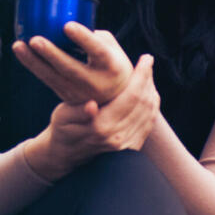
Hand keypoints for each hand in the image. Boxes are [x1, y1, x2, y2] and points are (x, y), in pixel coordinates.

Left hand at [12, 23, 132, 104]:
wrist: (115, 98)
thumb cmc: (112, 63)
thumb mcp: (112, 48)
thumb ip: (93, 35)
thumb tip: (67, 22)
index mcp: (112, 66)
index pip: (97, 51)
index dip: (83, 38)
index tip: (67, 25)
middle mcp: (96, 82)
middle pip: (70, 68)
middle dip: (50, 54)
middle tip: (34, 40)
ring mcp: (79, 93)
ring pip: (52, 77)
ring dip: (33, 61)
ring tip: (18, 45)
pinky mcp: (65, 96)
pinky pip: (46, 79)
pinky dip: (32, 65)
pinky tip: (21, 51)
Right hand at [23, 54, 159, 181]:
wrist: (66, 155)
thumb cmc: (62, 129)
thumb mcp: (62, 117)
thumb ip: (77, 111)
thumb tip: (91, 106)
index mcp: (101, 127)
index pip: (131, 97)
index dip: (141, 76)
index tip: (146, 59)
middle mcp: (117, 137)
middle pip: (144, 103)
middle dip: (148, 79)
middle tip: (148, 61)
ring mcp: (126, 145)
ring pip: (149, 113)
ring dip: (151, 91)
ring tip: (148, 74)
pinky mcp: (131, 148)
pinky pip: (149, 123)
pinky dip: (152, 106)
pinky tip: (149, 93)